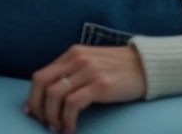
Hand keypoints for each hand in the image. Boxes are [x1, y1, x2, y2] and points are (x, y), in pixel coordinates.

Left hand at [25, 45, 145, 132]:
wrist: (148, 65)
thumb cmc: (119, 68)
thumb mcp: (92, 62)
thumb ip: (73, 71)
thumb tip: (50, 94)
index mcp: (73, 54)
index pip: (41, 75)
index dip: (33, 97)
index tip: (33, 113)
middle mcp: (78, 59)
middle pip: (41, 84)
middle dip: (37, 108)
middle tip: (44, 123)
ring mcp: (89, 71)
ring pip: (54, 95)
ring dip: (52, 117)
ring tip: (59, 128)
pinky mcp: (101, 85)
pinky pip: (73, 104)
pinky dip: (67, 120)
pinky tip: (72, 128)